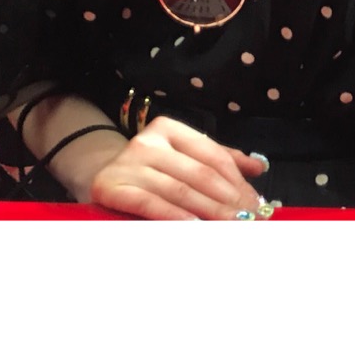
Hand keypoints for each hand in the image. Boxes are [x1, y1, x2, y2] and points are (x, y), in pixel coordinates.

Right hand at [89, 116, 268, 219]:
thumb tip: (258, 167)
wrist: (96, 175)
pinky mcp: (111, 187)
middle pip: (199, 173)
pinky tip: (193, 227)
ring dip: (208, 211)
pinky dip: (173, 216)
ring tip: (230, 226)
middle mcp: (147, 141)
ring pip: (179, 190)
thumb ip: (219, 159)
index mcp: (169, 128)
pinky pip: (149, 203)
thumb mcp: (181, 156)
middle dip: (228, 199)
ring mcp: (128, 163)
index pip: (212, 154)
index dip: (237, 180)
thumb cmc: (149, 169)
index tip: (255, 202)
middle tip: (248, 219)